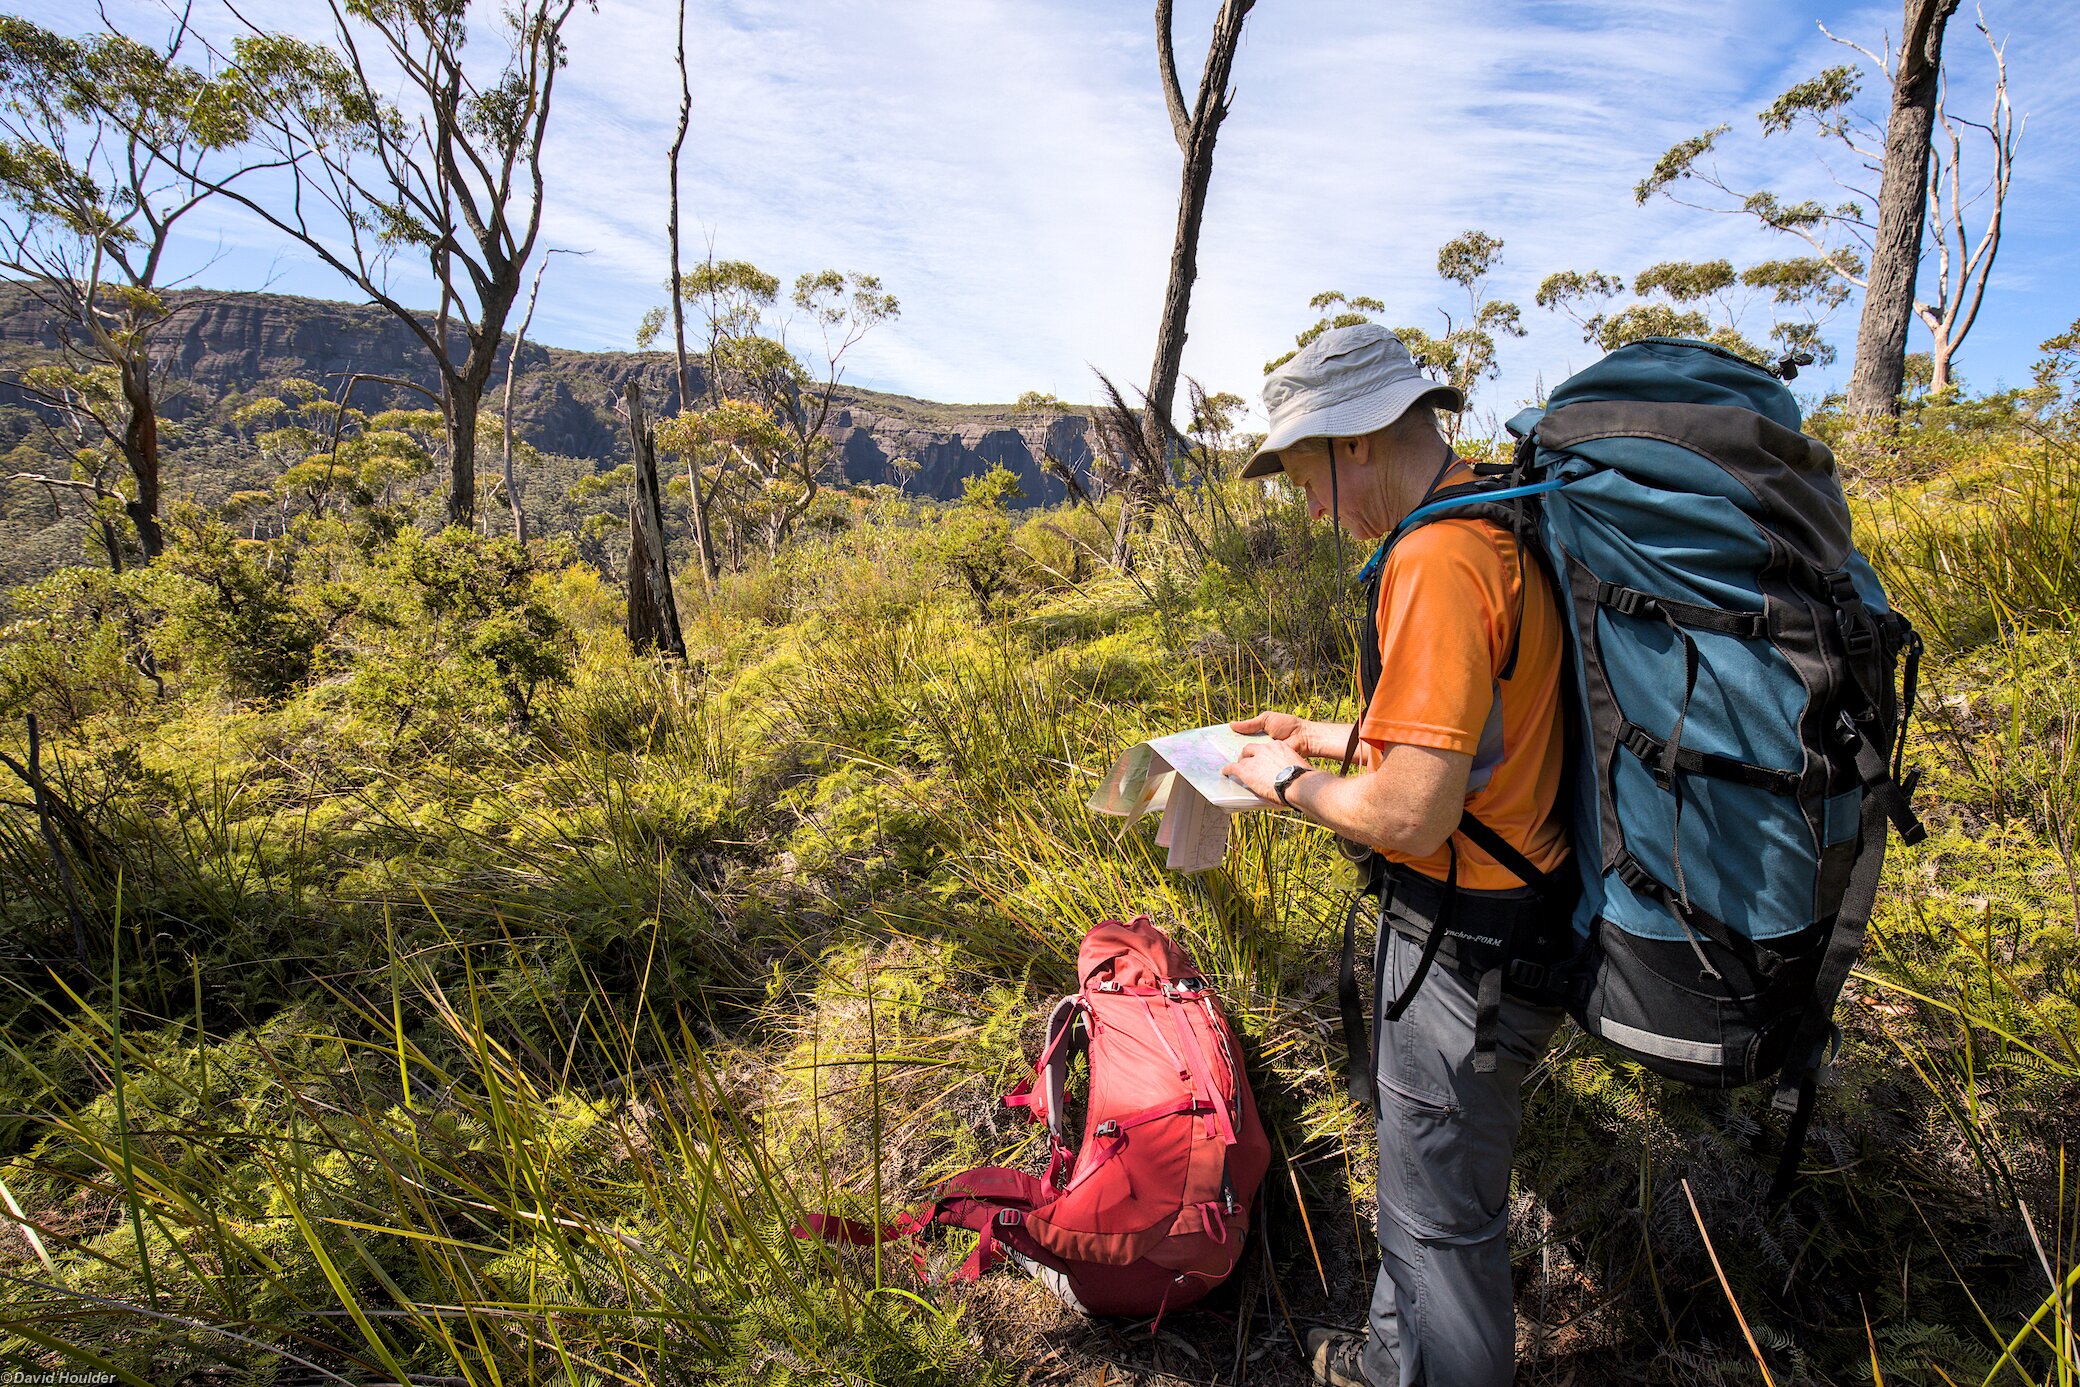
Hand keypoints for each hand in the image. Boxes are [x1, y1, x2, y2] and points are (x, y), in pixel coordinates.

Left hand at [1221, 738, 1307, 804]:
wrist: (1297, 783)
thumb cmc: (1302, 779)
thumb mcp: (1296, 766)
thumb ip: (1288, 767)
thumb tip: (1287, 776)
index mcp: (1279, 746)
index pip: (1266, 747)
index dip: (1262, 754)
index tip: (1262, 759)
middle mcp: (1265, 749)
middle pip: (1251, 749)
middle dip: (1247, 755)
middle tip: (1246, 762)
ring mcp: (1255, 759)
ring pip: (1242, 759)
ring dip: (1240, 764)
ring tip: (1237, 768)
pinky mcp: (1246, 769)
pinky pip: (1233, 767)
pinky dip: (1228, 769)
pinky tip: (1225, 772)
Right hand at [1231, 710, 1350, 760]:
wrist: (1305, 737)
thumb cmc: (1287, 725)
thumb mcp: (1266, 719)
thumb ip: (1250, 724)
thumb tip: (1232, 725)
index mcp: (1259, 737)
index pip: (1242, 741)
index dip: (1231, 743)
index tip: (1219, 745)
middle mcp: (1261, 748)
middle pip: (1244, 752)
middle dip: (1233, 754)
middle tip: (1219, 757)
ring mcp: (1266, 758)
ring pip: (1250, 761)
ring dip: (1241, 762)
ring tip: (1226, 764)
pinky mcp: (1271, 766)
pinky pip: (1259, 768)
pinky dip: (1251, 770)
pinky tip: (1241, 770)